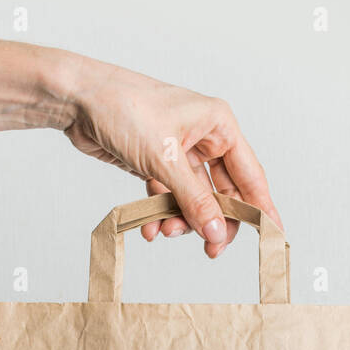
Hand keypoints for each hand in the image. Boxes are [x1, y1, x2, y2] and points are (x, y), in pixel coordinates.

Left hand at [62, 57, 282, 256]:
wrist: (76, 100)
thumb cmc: (123, 109)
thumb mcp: (164, 160)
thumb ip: (194, 200)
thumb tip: (217, 231)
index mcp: (218, 125)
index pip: (250, 175)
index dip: (262, 208)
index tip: (274, 235)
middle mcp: (203, 137)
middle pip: (222, 192)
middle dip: (213, 221)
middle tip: (210, 249)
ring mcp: (178, 151)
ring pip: (193, 199)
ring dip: (181, 220)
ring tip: (163, 231)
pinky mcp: (155, 163)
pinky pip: (168, 197)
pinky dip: (159, 213)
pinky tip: (147, 225)